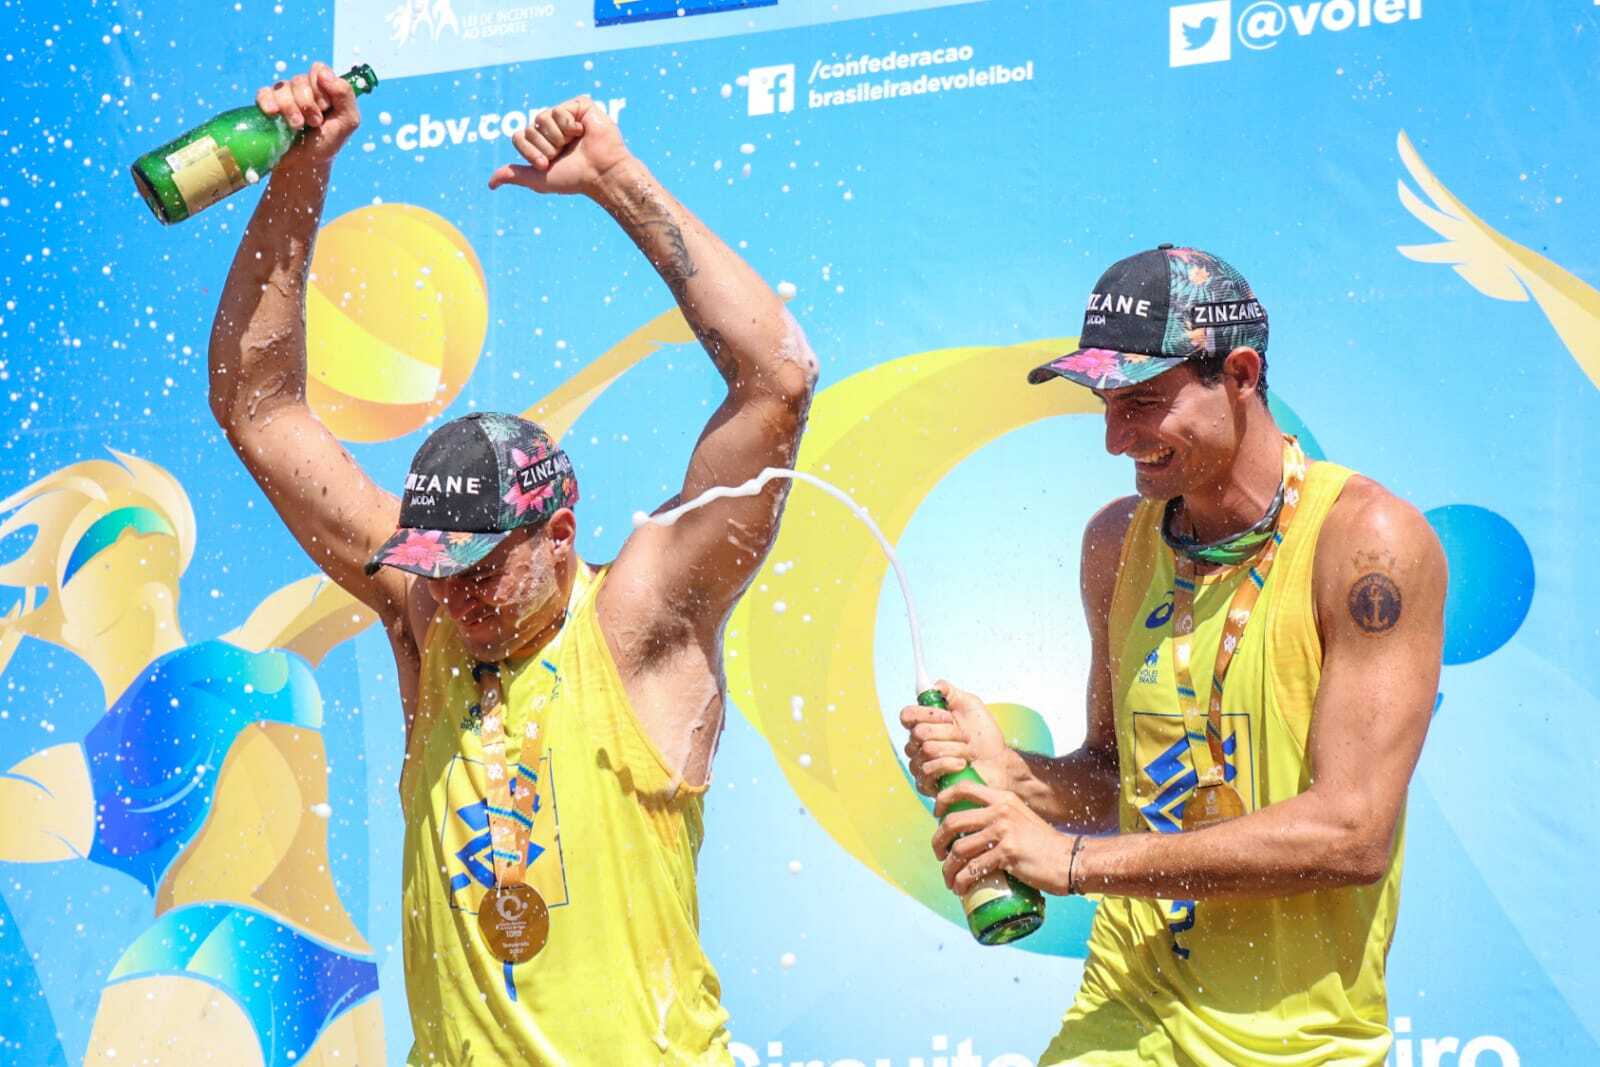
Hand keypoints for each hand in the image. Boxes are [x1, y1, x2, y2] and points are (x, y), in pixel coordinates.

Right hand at [256, 62, 361, 166]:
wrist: (306, 163)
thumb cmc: (328, 142)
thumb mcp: (348, 121)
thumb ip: (345, 95)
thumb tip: (325, 74)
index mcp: (323, 87)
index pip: (318, 69)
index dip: (320, 88)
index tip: (325, 107)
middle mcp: (303, 87)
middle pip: (299, 80)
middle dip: (308, 104)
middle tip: (314, 123)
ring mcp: (284, 95)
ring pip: (282, 88)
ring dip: (291, 109)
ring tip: (298, 127)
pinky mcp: (268, 104)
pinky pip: (263, 93)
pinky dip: (268, 103)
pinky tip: (273, 114)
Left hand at [488, 96, 631, 196]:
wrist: (600, 173)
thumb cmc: (574, 178)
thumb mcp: (538, 180)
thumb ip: (514, 175)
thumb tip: (490, 184)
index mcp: (542, 142)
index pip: (519, 137)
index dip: (529, 152)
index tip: (545, 164)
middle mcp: (552, 127)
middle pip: (530, 128)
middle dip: (545, 146)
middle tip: (564, 154)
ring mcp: (565, 115)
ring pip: (542, 117)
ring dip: (558, 137)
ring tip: (575, 143)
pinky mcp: (580, 106)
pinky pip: (559, 110)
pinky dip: (569, 125)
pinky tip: (583, 132)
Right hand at [899, 680, 1009, 796]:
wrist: (998, 763)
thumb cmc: (984, 736)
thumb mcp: (971, 706)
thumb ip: (950, 692)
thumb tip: (933, 685)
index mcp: (924, 724)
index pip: (907, 715)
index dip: (926, 714)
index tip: (949, 716)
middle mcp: (917, 744)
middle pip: (918, 733)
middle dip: (948, 733)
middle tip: (965, 737)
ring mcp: (920, 765)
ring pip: (926, 751)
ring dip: (954, 749)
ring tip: (968, 752)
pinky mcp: (926, 784)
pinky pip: (927, 771)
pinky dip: (948, 764)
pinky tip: (962, 764)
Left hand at [932, 780, 1073, 895]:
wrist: (1070, 859)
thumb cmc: (1043, 844)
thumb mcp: (1020, 818)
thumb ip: (999, 817)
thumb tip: (969, 829)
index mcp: (1002, 798)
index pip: (962, 787)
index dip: (942, 800)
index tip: (937, 817)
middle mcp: (1000, 810)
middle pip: (952, 821)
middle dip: (938, 842)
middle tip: (940, 856)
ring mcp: (1003, 831)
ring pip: (958, 849)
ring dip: (948, 869)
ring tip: (950, 880)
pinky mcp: (1007, 853)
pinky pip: (973, 868)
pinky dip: (962, 881)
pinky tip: (961, 889)